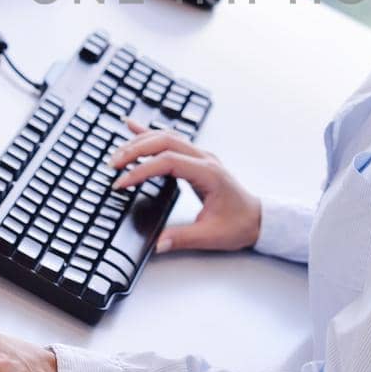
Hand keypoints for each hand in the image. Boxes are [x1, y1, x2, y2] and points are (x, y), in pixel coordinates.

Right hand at [108, 115, 261, 252]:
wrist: (257, 218)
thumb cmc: (238, 224)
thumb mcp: (211, 236)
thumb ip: (183, 238)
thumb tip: (158, 244)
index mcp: (208, 173)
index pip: (168, 161)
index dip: (142, 170)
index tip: (122, 182)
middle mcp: (204, 158)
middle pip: (164, 141)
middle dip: (135, 150)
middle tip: (113, 164)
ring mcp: (200, 156)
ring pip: (166, 136)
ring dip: (140, 141)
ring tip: (117, 153)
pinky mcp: (196, 159)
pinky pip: (170, 139)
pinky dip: (149, 133)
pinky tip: (132, 127)